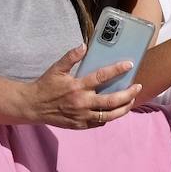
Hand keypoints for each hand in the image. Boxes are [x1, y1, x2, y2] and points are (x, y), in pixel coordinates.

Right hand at [20, 46, 141, 128]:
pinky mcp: (80, 125)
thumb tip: (84, 46)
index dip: (117, 70)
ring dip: (123, 108)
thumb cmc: (45, 86)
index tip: (129, 64)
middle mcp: (82, 102)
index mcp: (77, 86)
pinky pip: (100, 123)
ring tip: (131, 101)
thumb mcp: (56, 68)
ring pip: (110, 115)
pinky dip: (109, 117)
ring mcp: (82, 116)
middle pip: (112, 100)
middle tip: (137, 87)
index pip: (102, 77)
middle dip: (128, 94)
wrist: (33, 106)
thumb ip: (70, 57)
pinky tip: (114, 111)